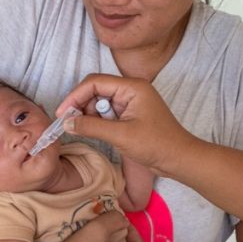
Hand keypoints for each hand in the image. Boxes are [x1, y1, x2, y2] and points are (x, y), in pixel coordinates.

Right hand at [57, 74, 200, 176]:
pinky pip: (108, 112)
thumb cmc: (156, 144)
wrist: (179, 158)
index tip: (63, 114)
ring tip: (84, 130)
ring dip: (90, 115)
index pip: (95, 82)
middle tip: (70, 124)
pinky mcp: (131, 114)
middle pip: (96, 90)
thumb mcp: (121, 135)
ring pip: (101, 102)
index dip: (75, 96)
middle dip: (81, 105)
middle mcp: (131, 90)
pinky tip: (95, 132)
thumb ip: (92, 126)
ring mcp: (132, 102)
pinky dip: (99, 121)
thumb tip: (67, 122)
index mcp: (132, 87)